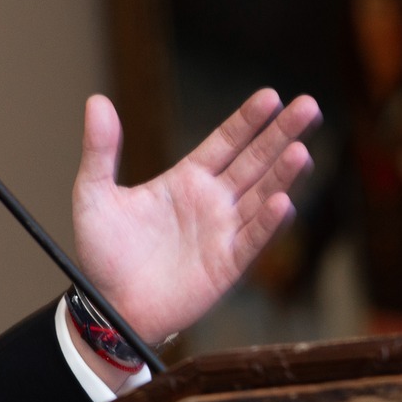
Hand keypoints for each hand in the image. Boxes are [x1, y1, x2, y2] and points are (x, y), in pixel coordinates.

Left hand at [72, 89, 319, 344]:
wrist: (108, 306)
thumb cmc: (103, 253)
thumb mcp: (93, 194)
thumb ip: (100, 150)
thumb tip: (97, 100)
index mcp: (186, 180)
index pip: (225, 142)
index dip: (248, 120)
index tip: (271, 95)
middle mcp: (212, 202)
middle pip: (255, 161)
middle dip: (282, 135)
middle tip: (308, 105)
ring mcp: (223, 232)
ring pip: (261, 196)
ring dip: (282, 174)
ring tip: (300, 150)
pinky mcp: (226, 265)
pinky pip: (252, 240)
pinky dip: (268, 223)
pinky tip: (282, 201)